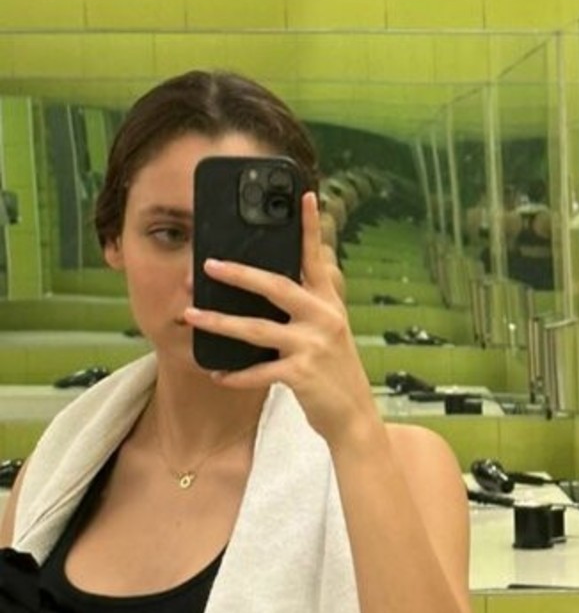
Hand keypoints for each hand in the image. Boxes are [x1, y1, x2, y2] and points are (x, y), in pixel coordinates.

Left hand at [184, 193, 375, 445]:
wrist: (354, 418)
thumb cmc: (333, 373)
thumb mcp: (328, 333)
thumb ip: (305, 308)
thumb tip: (266, 286)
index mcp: (328, 303)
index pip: (317, 257)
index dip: (310, 226)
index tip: (303, 194)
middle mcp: (323, 318)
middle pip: (276, 286)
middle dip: (239, 274)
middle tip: (208, 264)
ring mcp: (313, 346)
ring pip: (257, 329)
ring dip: (220, 322)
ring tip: (191, 315)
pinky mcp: (302, 375)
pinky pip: (259, 372)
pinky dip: (235, 375)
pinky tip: (217, 374)